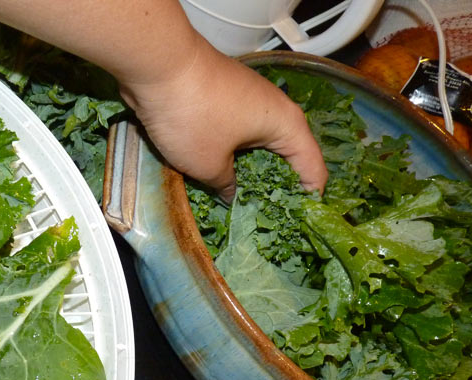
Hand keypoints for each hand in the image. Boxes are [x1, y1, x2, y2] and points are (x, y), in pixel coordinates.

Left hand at [119, 37, 327, 202]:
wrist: (159, 66)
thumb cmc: (193, 117)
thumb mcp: (209, 164)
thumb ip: (225, 184)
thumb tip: (231, 193)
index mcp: (286, 125)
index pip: (312, 167)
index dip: (310, 196)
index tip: (303, 221)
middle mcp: (275, 110)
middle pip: (288, 155)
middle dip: (280, 186)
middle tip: (272, 218)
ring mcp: (249, 101)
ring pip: (260, 144)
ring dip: (253, 170)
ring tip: (246, 202)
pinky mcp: (225, 99)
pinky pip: (238, 134)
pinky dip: (234, 154)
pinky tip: (223, 175)